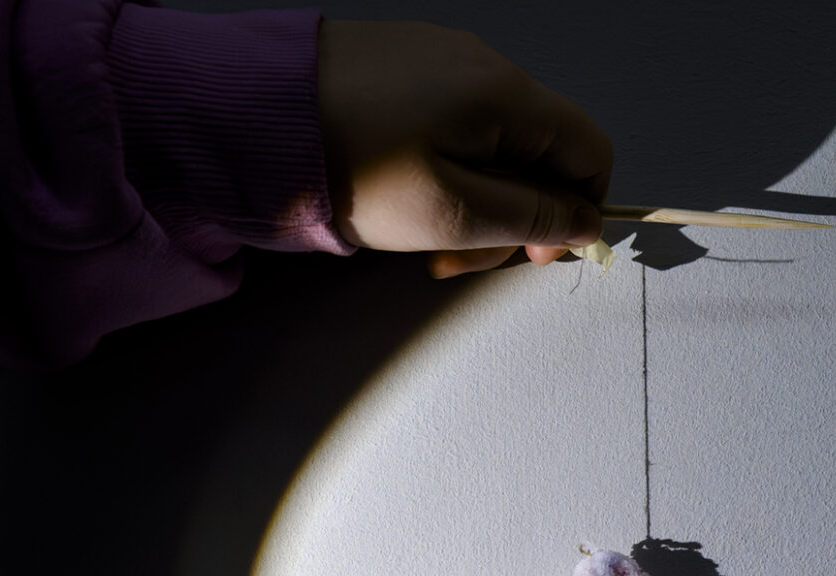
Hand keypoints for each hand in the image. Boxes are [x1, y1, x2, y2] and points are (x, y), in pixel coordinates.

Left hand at [316, 20, 611, 277]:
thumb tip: (584, 220)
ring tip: (421, 235)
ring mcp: (437, 56)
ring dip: (474, 197)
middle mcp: (481, 62)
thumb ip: (534, 219)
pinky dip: (441, 166)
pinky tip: (398, 192)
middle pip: (538, 150)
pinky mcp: (397, 62)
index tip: (529, 251)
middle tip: (458, 259)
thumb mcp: (456, 212)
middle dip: (514, 214)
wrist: (245, 114)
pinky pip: (449, 121)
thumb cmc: (353, 168)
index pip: (590, 150)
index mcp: (506, 94)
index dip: (576, 210)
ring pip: (492, 141)